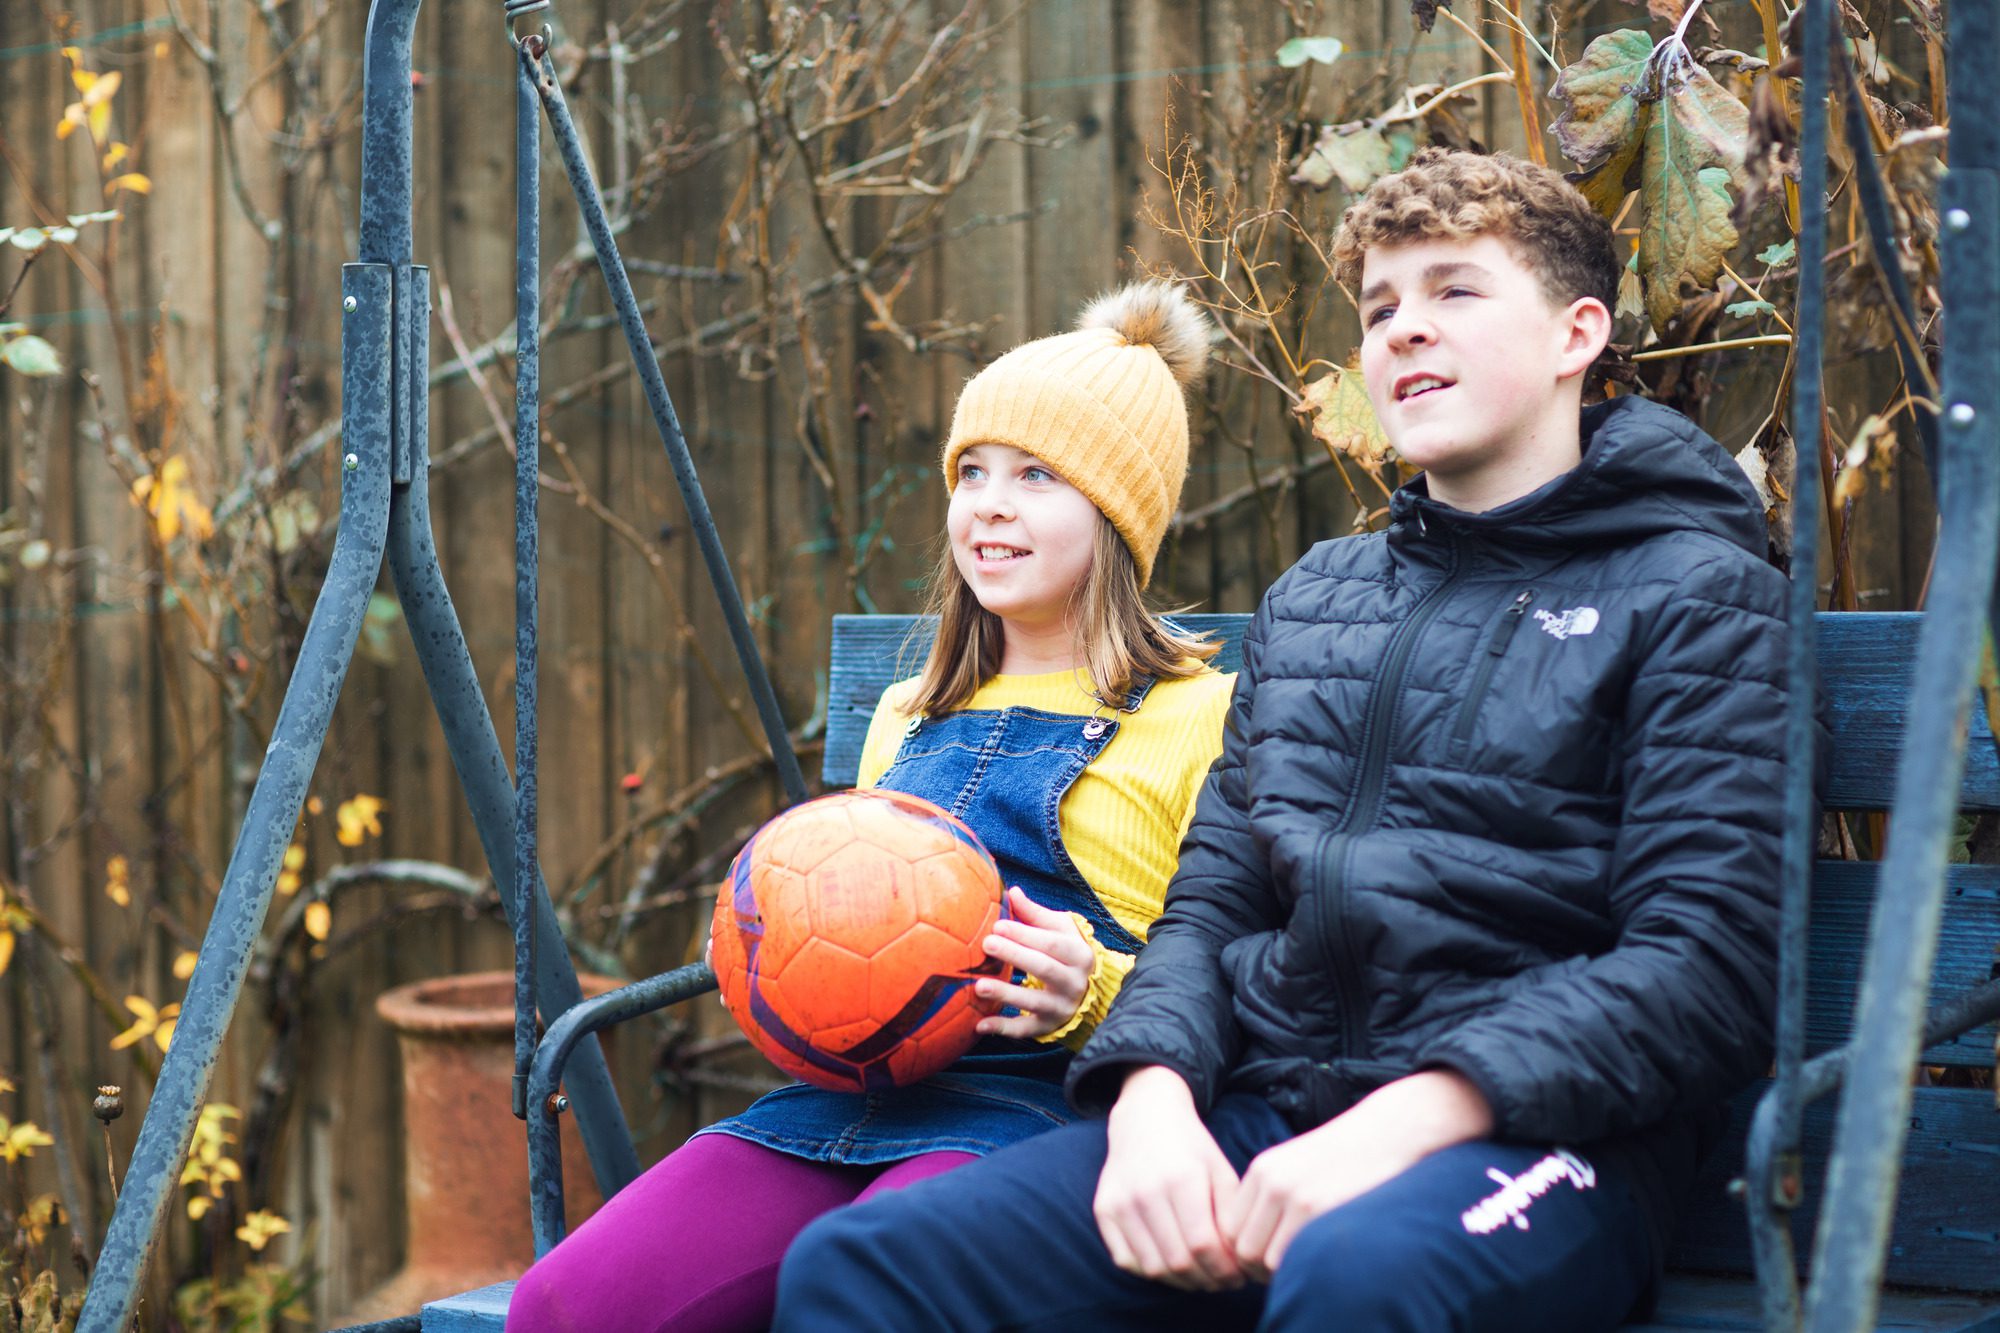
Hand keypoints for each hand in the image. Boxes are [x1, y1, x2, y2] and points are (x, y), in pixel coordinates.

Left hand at [974, 886, 1093, 1039]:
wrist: (1090, 992)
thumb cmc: (1066, 952)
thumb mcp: (1060, 930)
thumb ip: (1035, 914)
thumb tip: (1011, 891)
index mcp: (1078, 954)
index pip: (1050, 942)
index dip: (1024, 933)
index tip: (997, 925)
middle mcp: (1074, 982)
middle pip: (1043, 967)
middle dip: (1014, 955)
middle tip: (986, 944)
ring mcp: (1062, 1007)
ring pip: (1033, 1001)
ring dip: (1005, 994)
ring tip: (978, 985)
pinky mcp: (1049, 1027)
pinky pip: (1025, 1030)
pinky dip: (1002, 1029)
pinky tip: (979, 1025)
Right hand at [1094, 1066, 1244, 1290]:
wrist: (1144, 1119)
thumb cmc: (1190, 1148)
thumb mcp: (1220, 1171)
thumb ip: (1230, 1216)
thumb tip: (1237, 1262)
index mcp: (1182, 1177)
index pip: (1203, 1244)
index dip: (1224, 1270)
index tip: (1238, 1278)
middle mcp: (1146, 1190)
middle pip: (1178, 1261)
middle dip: (1207, 1281)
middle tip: (1222, 1283)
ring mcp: (1120, 1201)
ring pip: (1152, 1267)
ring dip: (1181, 1283)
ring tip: (1201, 1279)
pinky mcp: (1103, 1209)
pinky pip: (1126, 1260)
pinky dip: (1151, 1273)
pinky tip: (1171, 1268)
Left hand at [1220, 1069, 1491, 1279]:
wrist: (1390, 1131)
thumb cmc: (1348, 1155)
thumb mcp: (1297, 1165)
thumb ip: (1272, 1197)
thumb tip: (1251, 1247)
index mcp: (1263, 1170)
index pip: (1230, 1227)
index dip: (1244, 1252)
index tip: (1267, 1260)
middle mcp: (1273, 1182)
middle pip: (1242, 1248)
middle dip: (1257, 1271)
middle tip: (1284, 1273)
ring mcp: (1296, 1196)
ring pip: (1263, 1260)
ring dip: (1279, 1275)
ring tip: (1302, 1270)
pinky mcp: (1321, 1209)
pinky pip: (1291, 1260)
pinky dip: (1299, 1271)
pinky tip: (1317, 1263)